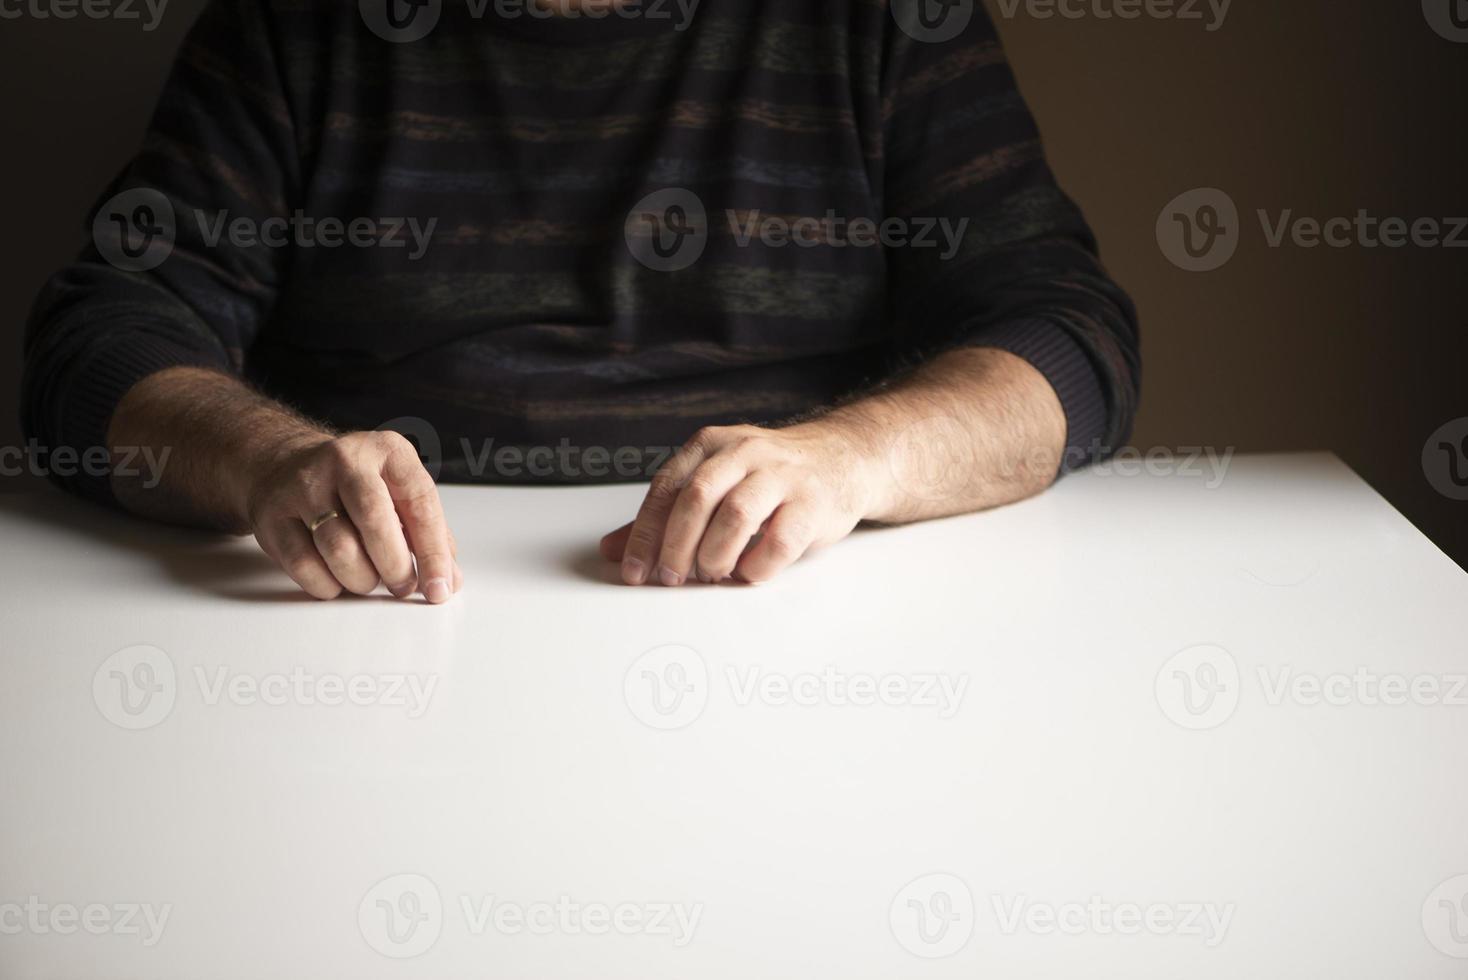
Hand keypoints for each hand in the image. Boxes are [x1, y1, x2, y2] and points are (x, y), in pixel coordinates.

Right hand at [243, 430, 461, 601]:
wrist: (283, 465)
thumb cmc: (355, 487)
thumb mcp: (398, 492)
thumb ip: (429, 534)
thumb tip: (448, 581)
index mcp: (387, 451)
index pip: (420, 502)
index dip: (434, 551)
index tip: (440, 587)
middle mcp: (344, 460)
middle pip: (375, 522)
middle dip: (396, 567)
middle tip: (402, 586)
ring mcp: (303, 485)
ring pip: (340, 549)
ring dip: (362, 580)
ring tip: (369, 580)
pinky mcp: (273, 514)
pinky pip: (305, 566)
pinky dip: (328, 586)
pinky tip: (336, 579)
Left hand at [600, 422, 880, 585]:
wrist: (843, 459)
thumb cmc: (769, 478)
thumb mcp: (716, 483)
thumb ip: (665, 516)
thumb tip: (612, 551)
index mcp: (712, 445)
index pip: (667, 488)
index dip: (646, 533)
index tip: (635, 572)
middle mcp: (746, 452)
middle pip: (698, 498)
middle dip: (676, 546)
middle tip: (671, 578)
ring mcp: (783, 475)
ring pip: (736, 515)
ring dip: (715, 555)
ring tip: (711, 575)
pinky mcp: (814, 503)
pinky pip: (780, 540)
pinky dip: (757, 565)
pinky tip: (749, 574)